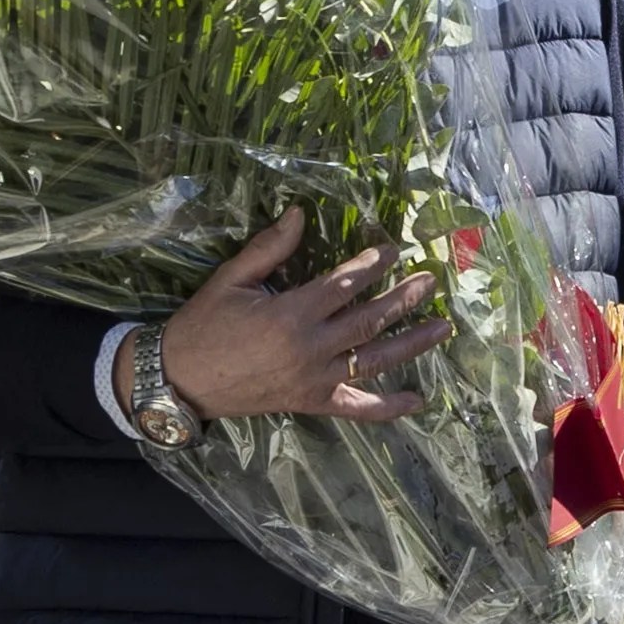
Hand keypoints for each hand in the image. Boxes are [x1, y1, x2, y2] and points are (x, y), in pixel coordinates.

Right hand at [158, 209, 428, 424]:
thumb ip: (269, 248)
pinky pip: (358, 409)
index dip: (374, 264)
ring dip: (412, 343)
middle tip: (432, 282)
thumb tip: (300, 213)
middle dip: (405, 298)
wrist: (181, 380)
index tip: (396, 249)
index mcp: (291, 313)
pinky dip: (389, 407)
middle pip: (370, 320)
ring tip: (443, 327)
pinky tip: (418, 400)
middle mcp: (311, 348)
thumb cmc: (203, 325)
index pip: (346, 284)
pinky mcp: (313, 403)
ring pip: (374, 360)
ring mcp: (316, 380)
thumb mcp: (231, 279)